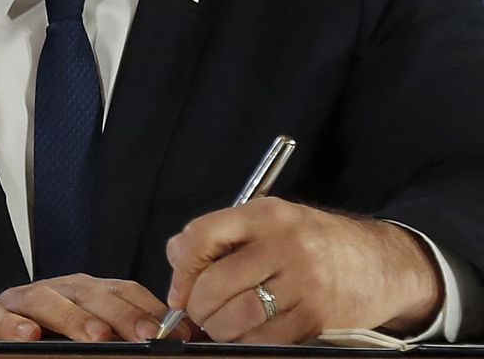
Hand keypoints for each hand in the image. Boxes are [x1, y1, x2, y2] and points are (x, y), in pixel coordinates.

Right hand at [0, 275, 182, 341]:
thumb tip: (174, 344)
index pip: (119, 290)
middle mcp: (49, 293)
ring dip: (72, 317)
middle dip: (121, 313)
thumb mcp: (82, 346)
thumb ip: (117, 342)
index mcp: (79, 297)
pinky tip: (29, 335)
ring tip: (97, 338)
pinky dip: (9, 323)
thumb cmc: (40, 350)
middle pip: (86, 291)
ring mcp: (12, 303)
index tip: (178, 333)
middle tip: (148, 336)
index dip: (148, 308)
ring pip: (41, 297)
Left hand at [165, 198, 441, 342]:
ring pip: (237, 316)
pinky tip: (248, 336)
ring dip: (219, 329)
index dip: (180, 270)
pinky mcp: (318, 316)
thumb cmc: (312, 242)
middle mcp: (285, 245)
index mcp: (264, 215)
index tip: (179, 291)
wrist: (382, 262)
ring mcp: (305, 282)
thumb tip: (176, 262)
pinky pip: (266, 339)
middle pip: (215, 284)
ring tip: (221, 326)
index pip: (201, 236)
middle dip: (197, 307)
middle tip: (198, 315)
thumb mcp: (269, 222)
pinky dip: (247, 343)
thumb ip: (220, 236)